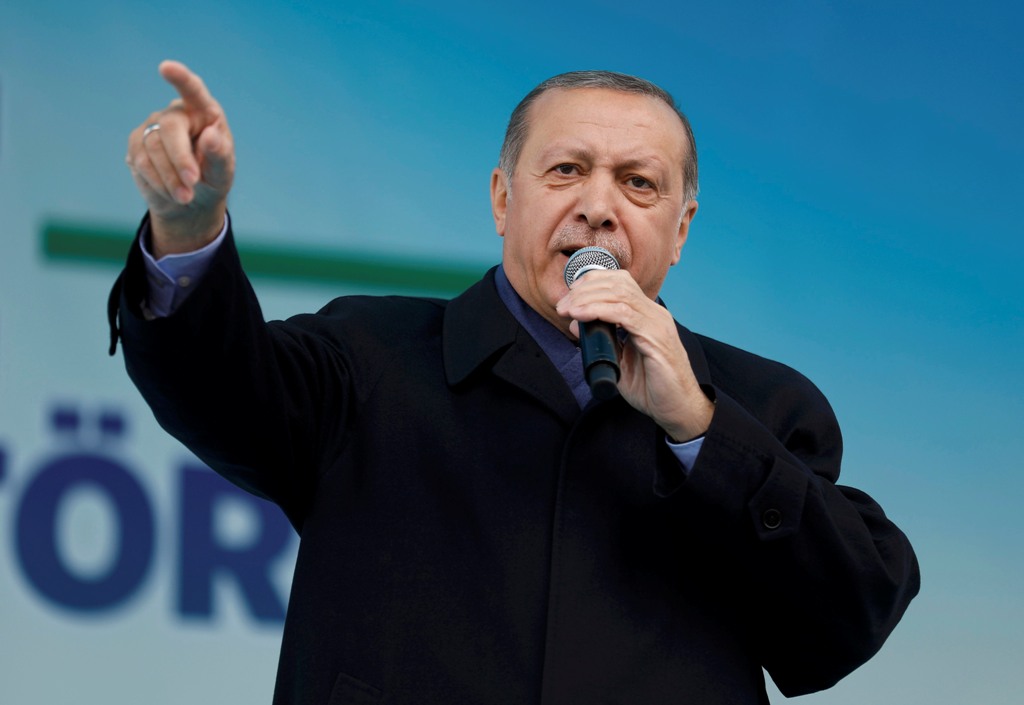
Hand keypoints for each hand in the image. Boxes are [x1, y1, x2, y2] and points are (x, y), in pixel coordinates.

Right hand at [125, 60, 234, 256]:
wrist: (191, 201)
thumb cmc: (213, 179)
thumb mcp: (223, 172)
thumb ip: (220, 155)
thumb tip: (211, 135)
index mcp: (204, 112)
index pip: (193, 90)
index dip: (180, 78)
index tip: (166, 67)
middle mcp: (177, 114)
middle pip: (171, 128)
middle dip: (181, 159)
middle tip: (193, 183)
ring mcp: (154, 126)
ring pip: (153, 148)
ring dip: (170, 178)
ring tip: (186, 196)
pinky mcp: (137, 143)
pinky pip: (141, 161)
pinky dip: (158, 181)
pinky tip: (171, 191)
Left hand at [556, 270, 713, 440]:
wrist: (677, 408)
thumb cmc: (652, 386)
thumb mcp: (620, 359)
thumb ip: (601, 341)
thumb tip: (576, 324)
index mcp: (647, 315)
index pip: (619, 282)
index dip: (591, 283)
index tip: (569, 298)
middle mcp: (654, 313)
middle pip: (617, 283)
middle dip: (584, 289)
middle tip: (562, 306)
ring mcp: (657, 323)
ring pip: (619, 294)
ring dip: (587, 298)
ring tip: (567, 310)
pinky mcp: (656, 338)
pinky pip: (624, 314)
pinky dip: (599, 311)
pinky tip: (582, 315)